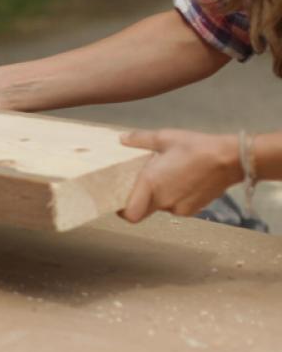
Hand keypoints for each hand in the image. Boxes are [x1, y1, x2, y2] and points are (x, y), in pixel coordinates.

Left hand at [118, 129, 240, 222]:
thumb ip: (140, 139)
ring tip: (166, 178)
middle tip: (139, 186)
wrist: (230, 159)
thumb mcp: (165, 137)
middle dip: (138, 201)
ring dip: (158, 197)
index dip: (122, 211)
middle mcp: (163, 200)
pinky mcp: (193, 210)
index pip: (129, 214)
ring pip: (159, 208)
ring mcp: (179, 207)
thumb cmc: (196, 147)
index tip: (120, 201)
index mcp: (151, 184)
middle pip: (141, 212)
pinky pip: (175, 208)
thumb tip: (122, 138)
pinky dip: (173, 198)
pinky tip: (181, 182)